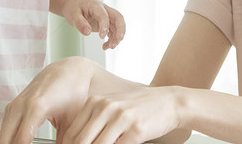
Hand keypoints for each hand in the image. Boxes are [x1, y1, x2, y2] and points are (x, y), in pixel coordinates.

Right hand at [0, 57, 94, 143]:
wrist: (68, 72)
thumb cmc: (72, 93)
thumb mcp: (71, 120)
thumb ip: (63, 140)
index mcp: (37, 107)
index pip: (21, 141)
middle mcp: (21, 105)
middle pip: (5, 140)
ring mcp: (14, 105)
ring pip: (2, 136)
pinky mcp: (12, 107)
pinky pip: (4, 129)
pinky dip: (9, 139)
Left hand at [57, 86, 182, 143]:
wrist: (169, 101)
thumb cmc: (139, 108)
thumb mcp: (113, 109)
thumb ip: (94, 124)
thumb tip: (75, 143)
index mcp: (96, 102)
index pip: (72, 134)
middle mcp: (106, 107)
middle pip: (80, 142)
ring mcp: (121, 118)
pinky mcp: (135, 129)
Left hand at [62, 0, 125, 48]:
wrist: (75, 5)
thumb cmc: (74, 8)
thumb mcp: (73, 15)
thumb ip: (80, 23)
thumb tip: (87, 33)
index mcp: (96, 6)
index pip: (104, 15)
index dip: (105, 25)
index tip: (101, 37)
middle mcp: (104, 10)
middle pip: (118, 17)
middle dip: (121, 29)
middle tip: (119, 40)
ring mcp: (107, 16)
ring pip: (117, 26)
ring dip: (116, 37)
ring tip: (110, 47)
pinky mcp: (107, 23)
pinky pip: (113, 31)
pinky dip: (112, 39)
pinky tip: (106, 46)